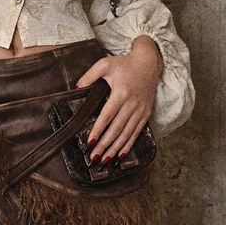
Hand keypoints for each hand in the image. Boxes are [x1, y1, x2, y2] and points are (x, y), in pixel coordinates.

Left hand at [75, 36, 162, 163]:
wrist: (148, 63)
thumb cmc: (124, 64)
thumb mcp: (105, 64)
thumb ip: (89, 76)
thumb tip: (76, 88)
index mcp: (121, 93)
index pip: (107, 115)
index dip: (98, 130)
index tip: (90, 142)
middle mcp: (132, 104)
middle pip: (116, 129)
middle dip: (105, 145)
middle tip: (93, 158)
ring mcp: (140, 110)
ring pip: (126, 134)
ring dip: (115, 149)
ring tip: (105, 161)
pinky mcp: (145, 114)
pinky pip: (136, 133)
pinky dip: (128, 145)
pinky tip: (121, 155)